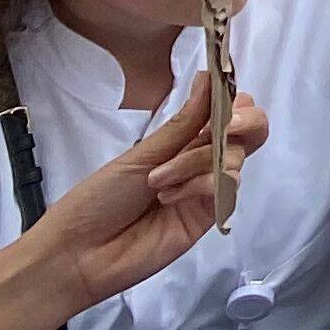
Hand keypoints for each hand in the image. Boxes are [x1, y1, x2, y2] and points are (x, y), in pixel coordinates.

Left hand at [30, 77, 266, 313]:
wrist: (78, 253)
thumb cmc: (100, 199)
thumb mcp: (140, 155)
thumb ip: (183, 123)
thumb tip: (209, 76)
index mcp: (182, 142)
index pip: (228, 111)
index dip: (235, 100)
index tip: (226, 96)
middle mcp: (200, 162)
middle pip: (250, 132)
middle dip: (245, 122)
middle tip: (227, 125)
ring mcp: (206, 189)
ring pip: (234, 158)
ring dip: (196, 161)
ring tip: (157, 181)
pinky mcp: (209, 216)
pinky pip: (224, 189)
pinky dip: (198, 186)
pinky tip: (168, 198)